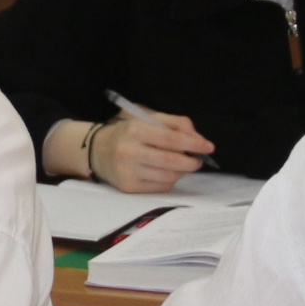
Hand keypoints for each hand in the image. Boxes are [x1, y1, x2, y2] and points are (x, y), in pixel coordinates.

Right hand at [91, 108, 210, 193]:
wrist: (95, 150)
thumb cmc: (127, 132)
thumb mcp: (147, 118)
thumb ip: (175, 123)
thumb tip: (198, 138)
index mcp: (135, 130)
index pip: (171, 139)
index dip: (194, 143)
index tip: (209, 147)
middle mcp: (130, 151)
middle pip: (171, 161)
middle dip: (191, 162)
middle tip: (198, 160)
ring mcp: (128, 171)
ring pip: (168, 177)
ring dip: (182, 172)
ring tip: (182, 165)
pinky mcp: (129, 187)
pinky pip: (160, 187)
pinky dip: (170, 180)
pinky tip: (166, 173)